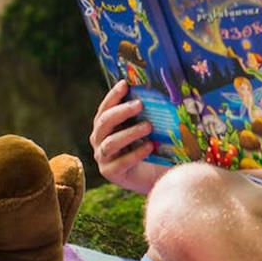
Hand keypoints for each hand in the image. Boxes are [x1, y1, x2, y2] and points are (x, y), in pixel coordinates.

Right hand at [89, 80, 168, 194]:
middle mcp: (100, 140)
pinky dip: (136, 153)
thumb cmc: (152, 146)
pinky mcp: (111, 173)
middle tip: (140, 104)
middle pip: (104, 122)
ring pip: (110, 142)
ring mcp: (103, 157)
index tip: (125, 83)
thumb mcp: (149, 128)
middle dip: (121, 111)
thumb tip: (161, 91)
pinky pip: (120, 162)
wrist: (156, 176)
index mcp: (106, 125)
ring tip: (148, 126)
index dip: (113, 96)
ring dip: (129, 132)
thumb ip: (148, 113)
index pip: (105, 108)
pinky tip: (150, 147)